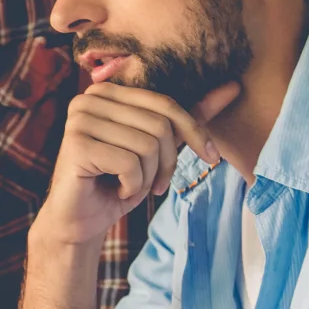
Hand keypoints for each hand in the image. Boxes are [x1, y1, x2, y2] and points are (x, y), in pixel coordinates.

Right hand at [35, 81, 239, 245]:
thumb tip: (234, 86)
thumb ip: (188, 119)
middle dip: (167, 163)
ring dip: (149, 177)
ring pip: (147, 145)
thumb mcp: (157, 149)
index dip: (193, 132)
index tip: (210, 157)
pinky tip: (116, 190)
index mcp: (107, 92)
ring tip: (131, 186)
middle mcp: (89, 99)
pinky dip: (132, 186)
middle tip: (156, 185)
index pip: (165, 104)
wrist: (79, 221)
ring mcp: (79, 120)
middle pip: (158, 125)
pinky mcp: (75, 144)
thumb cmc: (116, 182)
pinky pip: (129, 163)